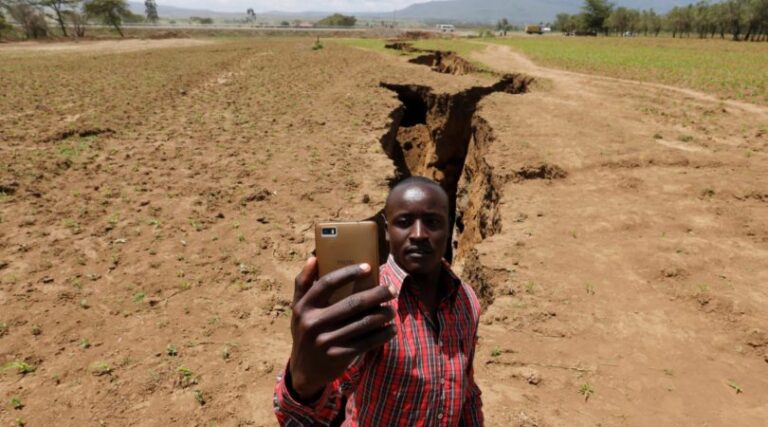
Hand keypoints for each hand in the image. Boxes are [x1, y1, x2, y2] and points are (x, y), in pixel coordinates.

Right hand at [288, 257, 397, 400]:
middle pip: (352, 303)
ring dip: (383, 315)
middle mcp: (313, 323)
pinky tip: (391, 329)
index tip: (369, 268)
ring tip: (392, 310)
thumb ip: (303, 284)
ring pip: (363, 323)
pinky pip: (366, 342)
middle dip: (376, 294)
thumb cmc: (305, 331)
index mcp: (304, 306)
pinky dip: (382, 335)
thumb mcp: (298, 309)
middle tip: (391, 289)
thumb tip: (314, 258)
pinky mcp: (338, 356)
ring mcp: (326, 341)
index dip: (348, 273)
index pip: (327, 283)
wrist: (304, 371)